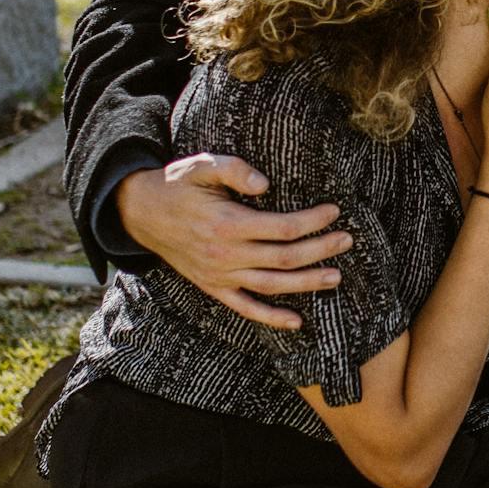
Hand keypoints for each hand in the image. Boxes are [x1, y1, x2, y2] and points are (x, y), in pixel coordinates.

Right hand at [115, 155, 350, 331]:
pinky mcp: (213, 287)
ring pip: (273, 285)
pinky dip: (272, 318)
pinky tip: (297, 321)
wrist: (142, 213)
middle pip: (285, 257)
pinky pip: (246, 308)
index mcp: (226, 224)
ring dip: (307, 283)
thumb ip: (234, 170)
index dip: (312, 221)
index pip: (282, 228)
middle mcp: (225, 255)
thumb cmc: (177, 185)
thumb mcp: (202, 166)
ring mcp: (220, 275)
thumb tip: (265, 184)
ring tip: (336, 277)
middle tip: (346, 240)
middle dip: (320, 249)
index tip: (333, 212)